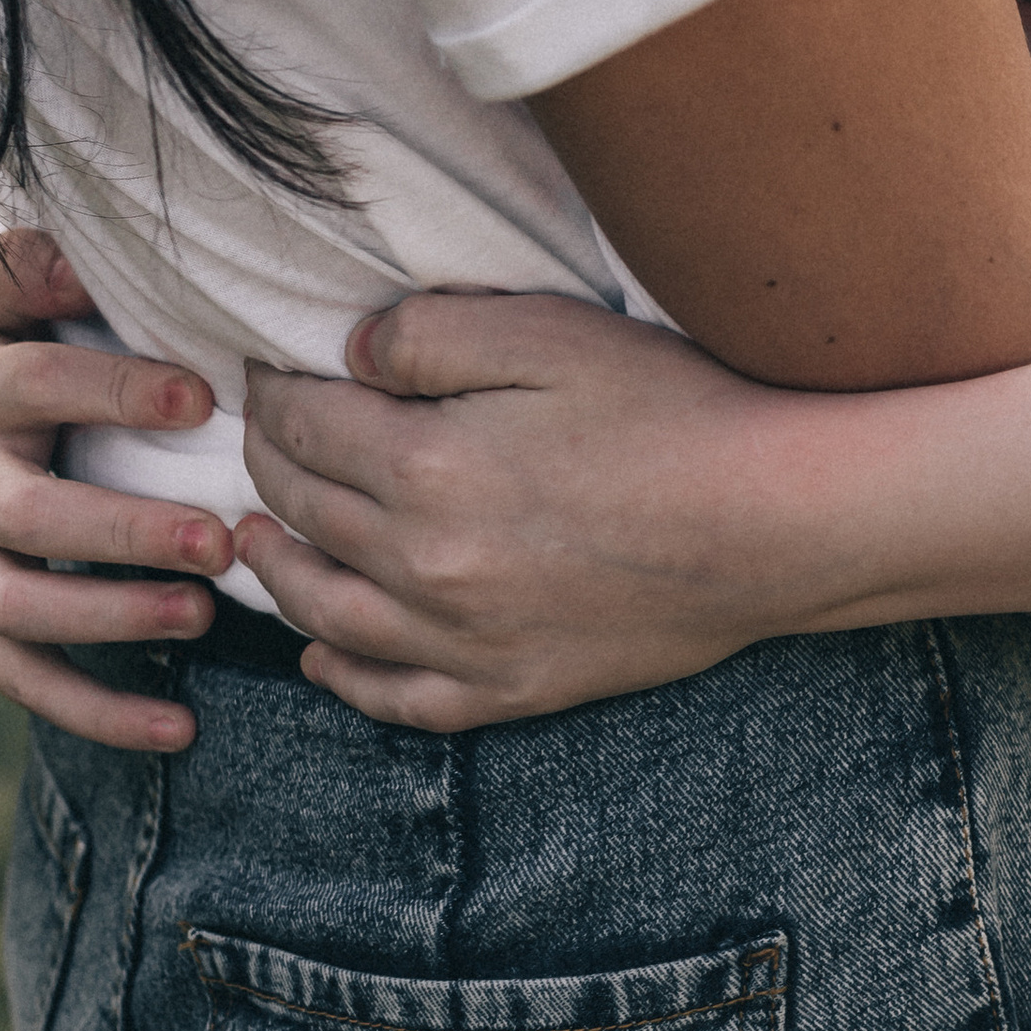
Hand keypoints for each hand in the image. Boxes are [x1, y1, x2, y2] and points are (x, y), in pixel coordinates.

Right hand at [0, 232, 233, 752]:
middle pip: (28, 516)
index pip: (35, 385)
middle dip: (122, 532)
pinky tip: (179, 728)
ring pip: (21, 608)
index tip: (200, 396)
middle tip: (218, 538)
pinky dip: (97, 714)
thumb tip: (84, 251)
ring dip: (111, 619)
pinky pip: (28, 681)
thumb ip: (29, 270)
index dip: (112, 390)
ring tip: (203, 615)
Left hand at [239, 294, 805, 731]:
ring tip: (255, 540)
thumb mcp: (549, 334)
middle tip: (264, 437)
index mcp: (424, 465)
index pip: (303, 425)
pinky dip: (343, 676)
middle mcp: (423, 564)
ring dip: (275, 569)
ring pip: (324, 611)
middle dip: (267, 467)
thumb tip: (348, 356)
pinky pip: (396, 697)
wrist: (775, 521)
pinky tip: (322, 651)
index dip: (274, 391)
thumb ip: (431, 333)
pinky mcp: (511, 687)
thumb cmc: (673, 410)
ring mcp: (465, 639)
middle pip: (302, 513)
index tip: (268, 371)